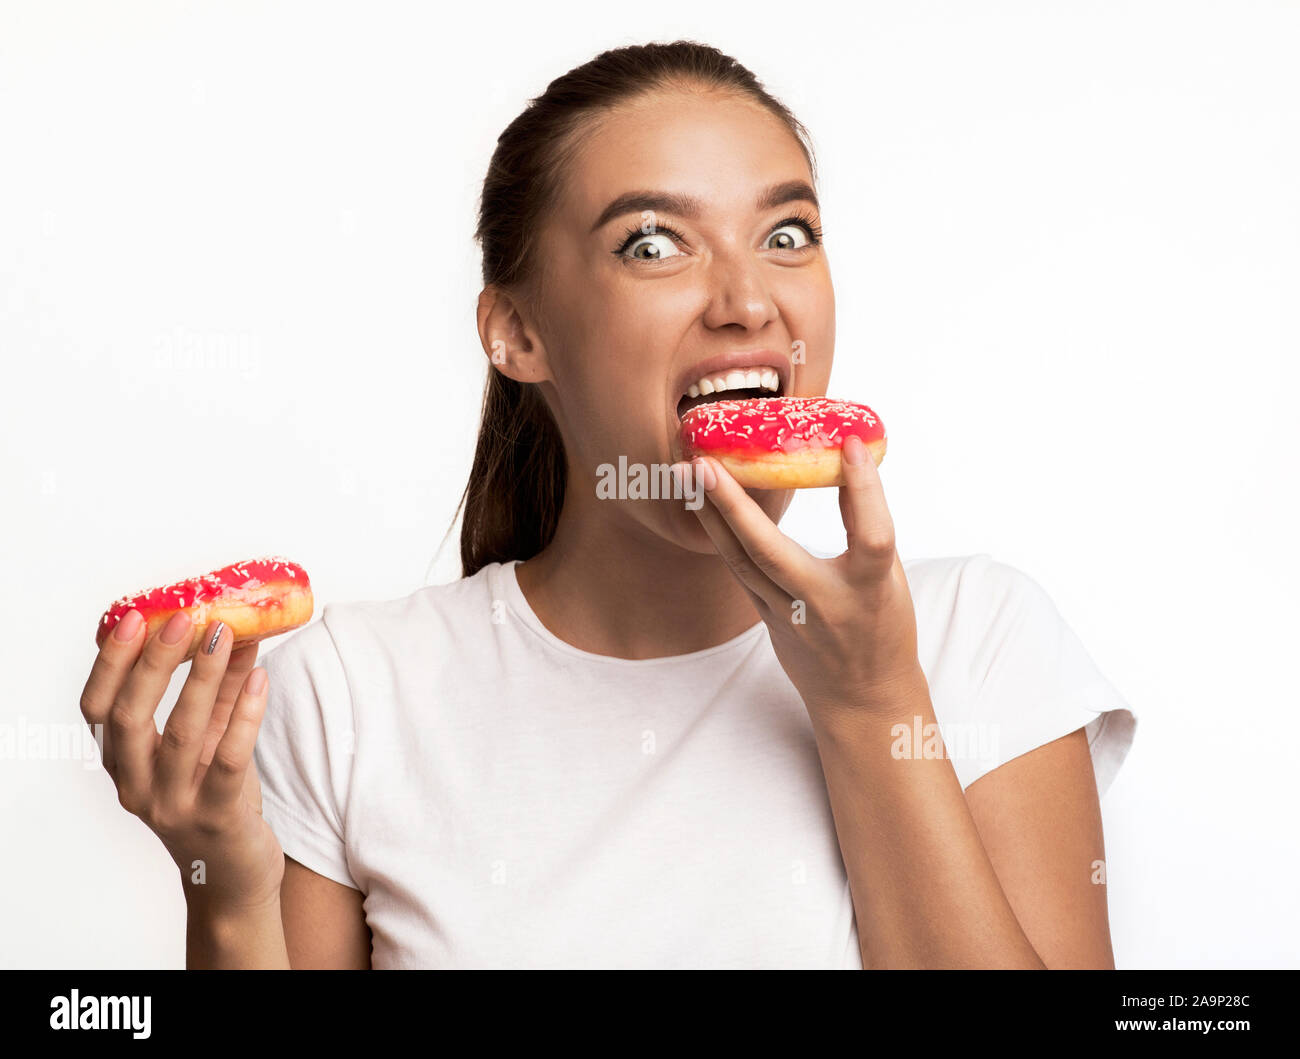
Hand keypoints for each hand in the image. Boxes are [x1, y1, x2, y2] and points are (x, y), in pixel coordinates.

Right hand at [79, 609, 285, 914]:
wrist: (233, 877)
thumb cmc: (217, 801)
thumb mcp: (211, 741)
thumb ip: (219, 690)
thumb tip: (237, 629)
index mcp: (123, 763)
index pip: (97, 708)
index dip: (112, 661)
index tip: (134, 617)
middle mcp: (137, 786)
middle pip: (129, 717)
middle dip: (152, 662)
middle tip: (184, 618)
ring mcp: (174, 806)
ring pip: (182, 734)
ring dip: (203, 678)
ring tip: (225, 634)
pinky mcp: (217, 819)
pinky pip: (230, 760)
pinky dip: (245, 715)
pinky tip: (259, 679)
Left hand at [679, 435, 926, 725]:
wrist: (861, 698)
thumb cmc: (882, 627)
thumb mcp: (889, 577)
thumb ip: (864, 526)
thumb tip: (845, 462)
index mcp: (871, 591)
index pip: (870, 534)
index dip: (864, 488)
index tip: (848, 443)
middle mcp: (825, 604)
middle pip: (772, 552)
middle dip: (734, 506)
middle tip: (704, 463)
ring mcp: (789, 615)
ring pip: (741, 561)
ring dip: (711, 514)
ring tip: (687, 473)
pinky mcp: (766, 618)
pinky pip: (738, 569)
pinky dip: (719, 532)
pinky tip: (700, 502)